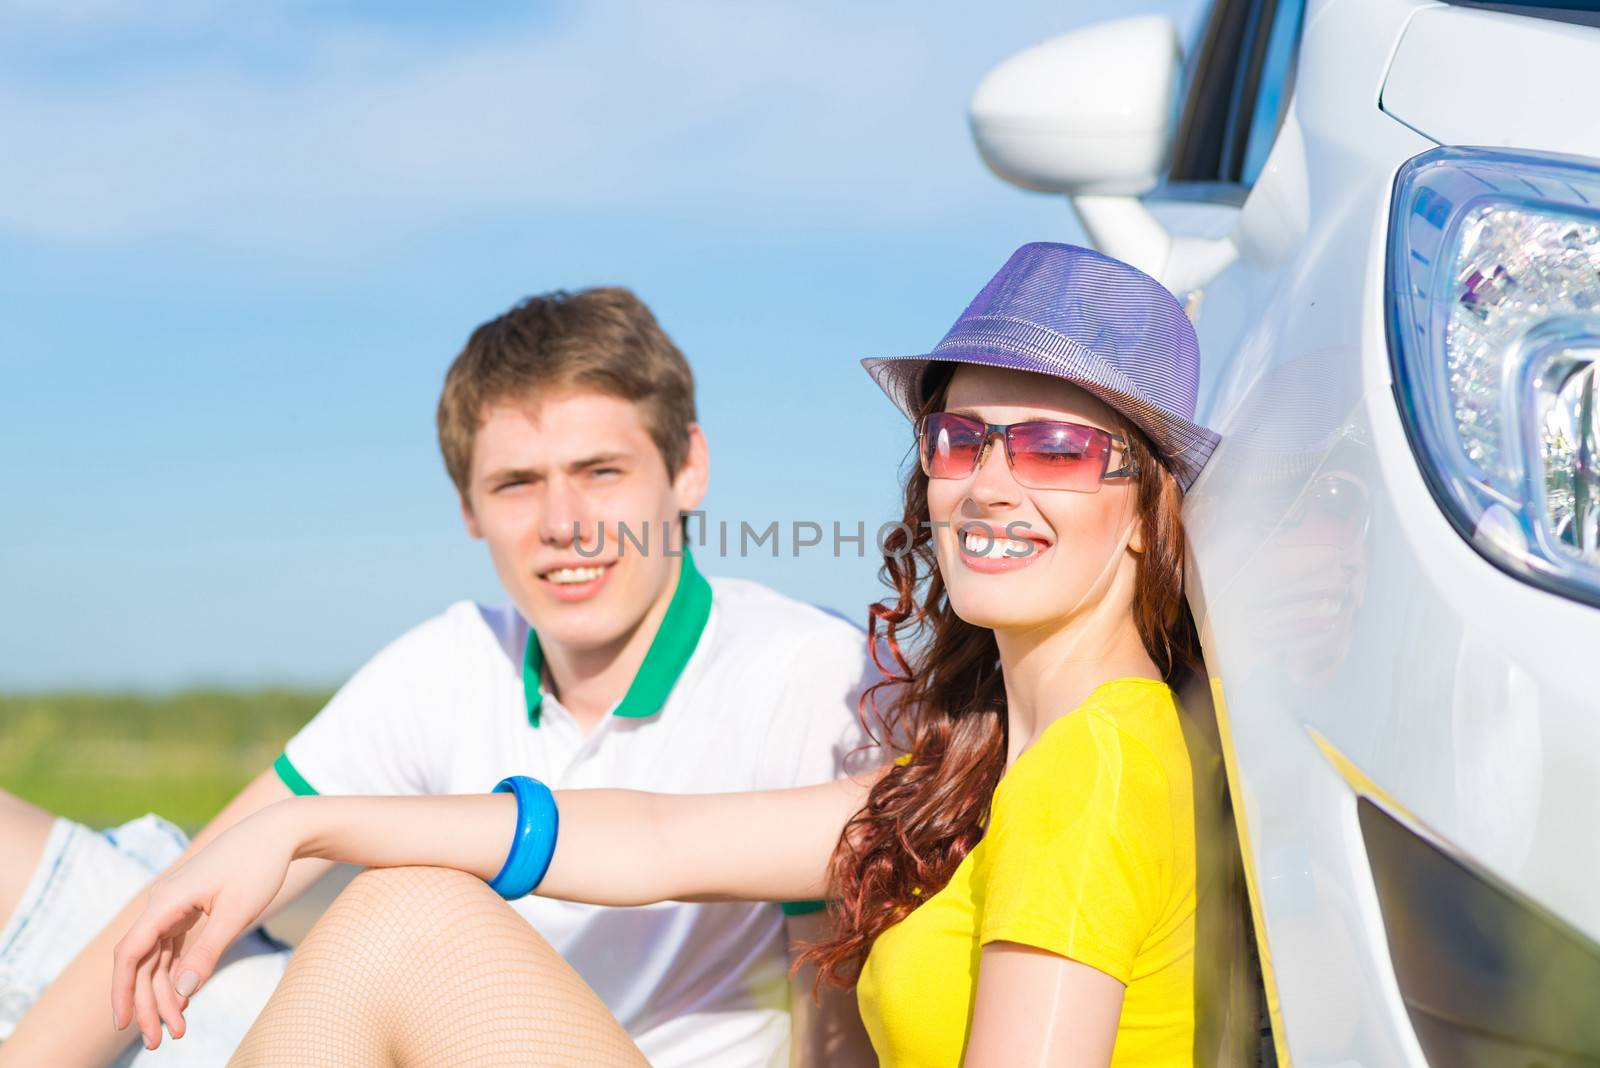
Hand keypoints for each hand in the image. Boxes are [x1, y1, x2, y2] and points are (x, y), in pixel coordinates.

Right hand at [110, 803, 297, 1049]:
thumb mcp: (237, 912)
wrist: (275, 832)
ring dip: (163, 993)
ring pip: (157, 958)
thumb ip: (208, 951)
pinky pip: (171, 948)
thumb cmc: (259, 866)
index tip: (123, 1023)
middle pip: (142, 962)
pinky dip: (175, 974)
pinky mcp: (187, 908)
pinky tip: (183, 999)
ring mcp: (173, 906)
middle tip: (159, 1042)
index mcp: (166, 902)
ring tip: (177, 1028)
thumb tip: (182, 992)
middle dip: (147, 1003)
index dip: (122, 990)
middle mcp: (161, 903)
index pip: (130, 953)